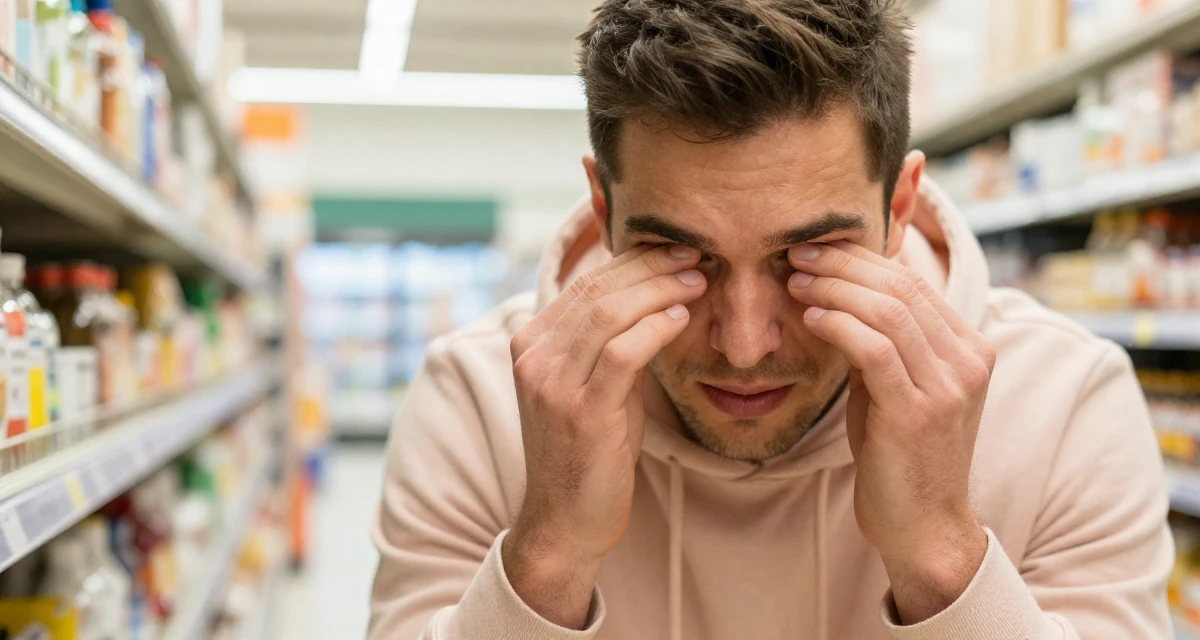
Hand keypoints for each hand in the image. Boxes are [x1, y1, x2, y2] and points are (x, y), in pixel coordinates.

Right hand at [504, 244, 706, 628]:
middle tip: (694, 255)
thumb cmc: (588, 450)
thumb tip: (657, 293)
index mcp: (530, 342)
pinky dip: (655, 328)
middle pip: (597, 290)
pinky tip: (680, 318)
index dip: (633, 260)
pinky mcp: (580, 412)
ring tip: (697, 281)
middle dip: (652, 266)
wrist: (565, 519)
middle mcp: (533, 357)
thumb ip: (611, 341)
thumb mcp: (592, 384)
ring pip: (608, 313)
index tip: (675, 250)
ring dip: (660, 290)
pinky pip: (622, 354)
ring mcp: (552, 385)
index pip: (585, 282)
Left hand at [788, 241, 992, 623]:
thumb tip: (841, 290)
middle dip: (843, 264)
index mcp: (969, 348)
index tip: (815, 248)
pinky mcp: (920, 412)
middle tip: (797, 254)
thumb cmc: (901, 454)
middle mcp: (969, 360)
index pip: (913, 281)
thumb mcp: (897, 386)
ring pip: (889, 310)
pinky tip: (810, 318)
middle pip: (902, 286)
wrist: (923, 526)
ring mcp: (950, 386)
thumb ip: (882, 342)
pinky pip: (876, 350)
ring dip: (834, 289)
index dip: (861, 258)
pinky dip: (839, 325)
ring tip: (796, 282)